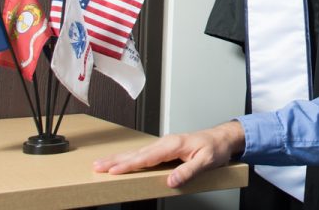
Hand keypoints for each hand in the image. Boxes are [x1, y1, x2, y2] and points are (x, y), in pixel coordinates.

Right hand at [93, 120, 245, 187]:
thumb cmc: (215, 148)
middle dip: (115, 160)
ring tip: (102, 164)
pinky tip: (122, 161)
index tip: (113, 170)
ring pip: (137, 152)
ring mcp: (164, 144)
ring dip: (119, 158)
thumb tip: (171, 181)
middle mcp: (166, 142)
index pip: (147, 157)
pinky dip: (129, 157)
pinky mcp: (165, 148)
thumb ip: (188, 171)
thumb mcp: (206, 161)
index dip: (129, 164)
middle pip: (136, 153)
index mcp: (173, 145)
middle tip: (97, 166)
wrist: (222, 138)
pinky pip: (143, 153)